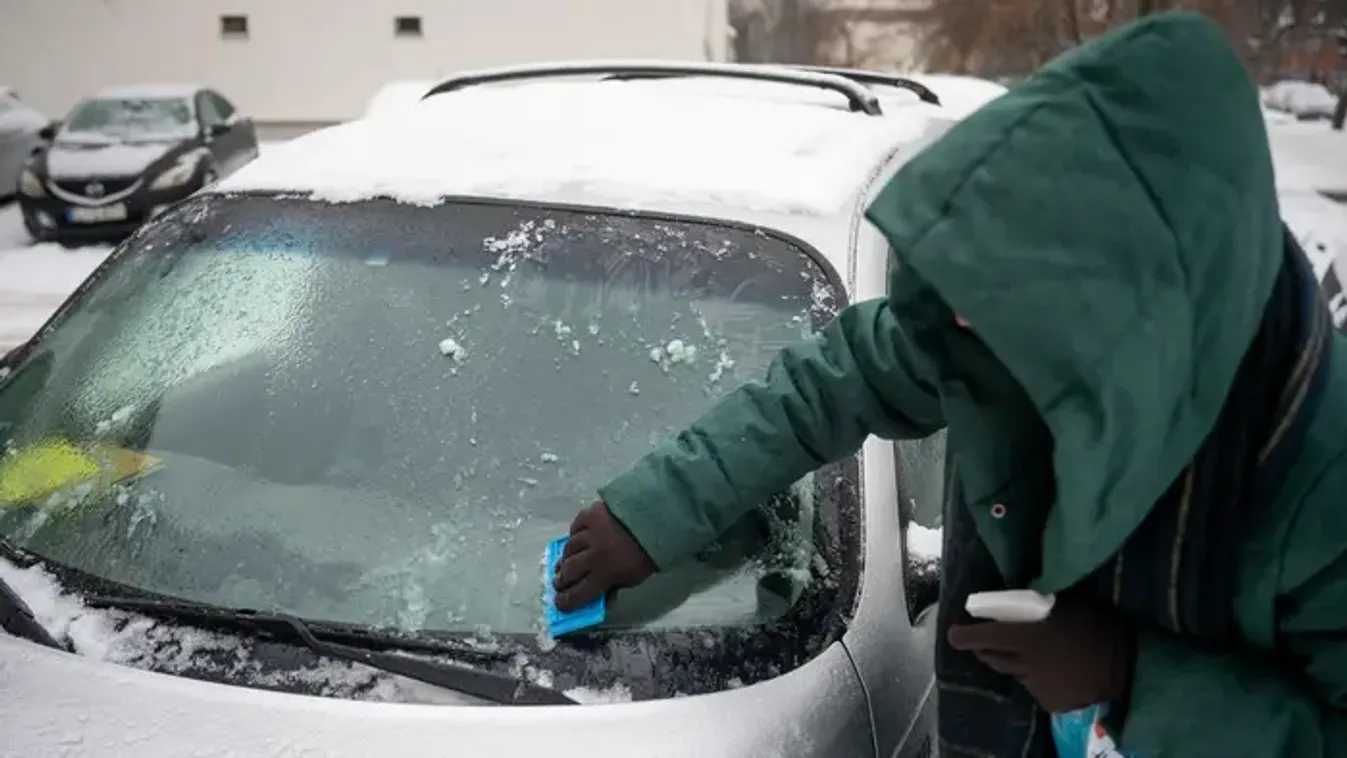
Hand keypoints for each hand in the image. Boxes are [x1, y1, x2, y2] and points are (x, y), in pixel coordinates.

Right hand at [552, 501, 656, 611]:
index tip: (559, 603)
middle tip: (559, 582)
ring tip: (568, 561)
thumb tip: (600, 599)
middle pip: (568, 571)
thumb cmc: (649, 553)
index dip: (566, 601)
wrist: (659, 519)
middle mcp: (593, 554)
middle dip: (561, 580)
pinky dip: (575, 533)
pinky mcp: (591, 514)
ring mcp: (590, 532)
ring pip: (569, 548)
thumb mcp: (635, 578)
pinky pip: (575, 526)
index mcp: (606, 574)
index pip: (578, 594)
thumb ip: (615, 587)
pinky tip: (578, 537)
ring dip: (567, 557)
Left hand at [947, 597, 1135, 712]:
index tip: (953, 633)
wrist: (1129, 670)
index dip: (964, 636)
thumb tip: (1026, 587)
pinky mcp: (1049, 701)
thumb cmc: (1101, 627)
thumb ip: (1042, 600)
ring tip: (1021, 653)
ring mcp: (1036, 684)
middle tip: (983, 641)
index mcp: (1026, 636)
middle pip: (991, 657)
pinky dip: (1034, 678)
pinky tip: (1050, 671)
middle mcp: (1024, 662)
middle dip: (983, 648)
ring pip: (1011, 672)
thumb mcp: (1071, 604)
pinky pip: (1032, 687)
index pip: (983, 636)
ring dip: (1009, 662)